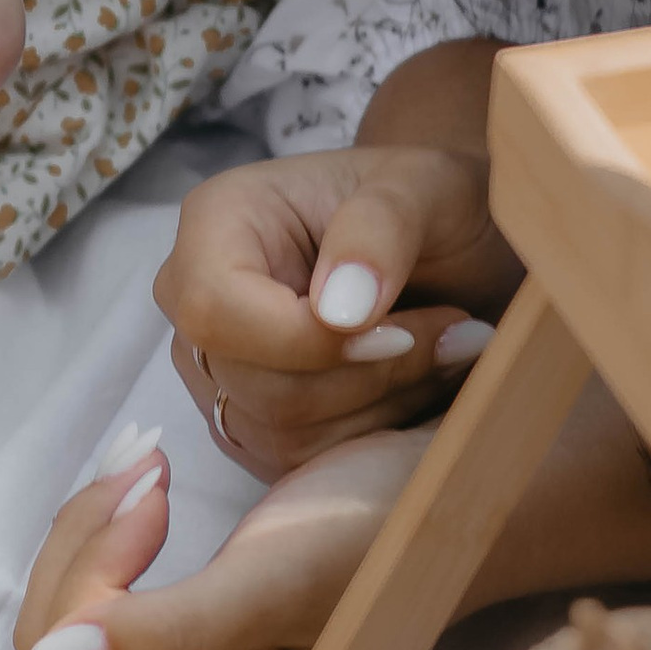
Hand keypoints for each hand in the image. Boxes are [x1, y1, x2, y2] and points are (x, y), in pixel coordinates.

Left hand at [15, 377, 650, 649]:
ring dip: (99, 526)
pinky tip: (153, 485)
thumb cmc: (379, 536)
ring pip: (80, 609)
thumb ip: (165, 630)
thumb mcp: (275, 579)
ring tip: (149, 462)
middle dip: (89, 539)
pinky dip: (116, 530)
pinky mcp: (197, 636)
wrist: (452, 499)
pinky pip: (111, 591)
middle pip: (64, 638)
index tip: (156, 486)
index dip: (94, 568)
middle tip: (147, 460)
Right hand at [154, 146, 521, 479]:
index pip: (216, 310)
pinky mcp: (251, 420)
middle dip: (369, 375)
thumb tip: (338, 312)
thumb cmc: (425, 200)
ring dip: (385, 404)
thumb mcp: (423, 187)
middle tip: (454, 335)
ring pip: (282, 433)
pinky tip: (418, 382)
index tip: (402, 333)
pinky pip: (303, 462)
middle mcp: (196, 297)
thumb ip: (378, 232)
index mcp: (216, 223)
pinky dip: (377, 433)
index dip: (306, 341)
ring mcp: (217, 366)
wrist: (442, 240)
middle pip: (254, 384)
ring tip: (446, 350)